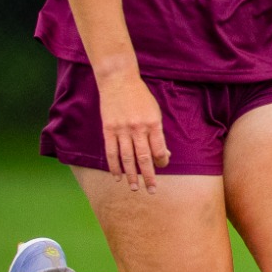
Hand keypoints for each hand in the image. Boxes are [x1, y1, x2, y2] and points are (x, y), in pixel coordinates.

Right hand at [95, 64, 168, 192]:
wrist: (119, 81)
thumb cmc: (141, 97)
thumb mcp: (155, 112)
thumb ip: (158, 133)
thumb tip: (163, 154)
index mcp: (153, 124)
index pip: (159, 150)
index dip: (161, 162)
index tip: (162, 167)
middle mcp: (138, 129)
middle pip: (143, 158)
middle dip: (148, 177)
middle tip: (151, 190)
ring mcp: (122, 130)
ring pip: (127, 158)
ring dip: (131, 176)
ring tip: (134, 188)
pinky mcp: (108, 129)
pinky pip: (111, 152)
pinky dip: (114, 166)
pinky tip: (117, 176)